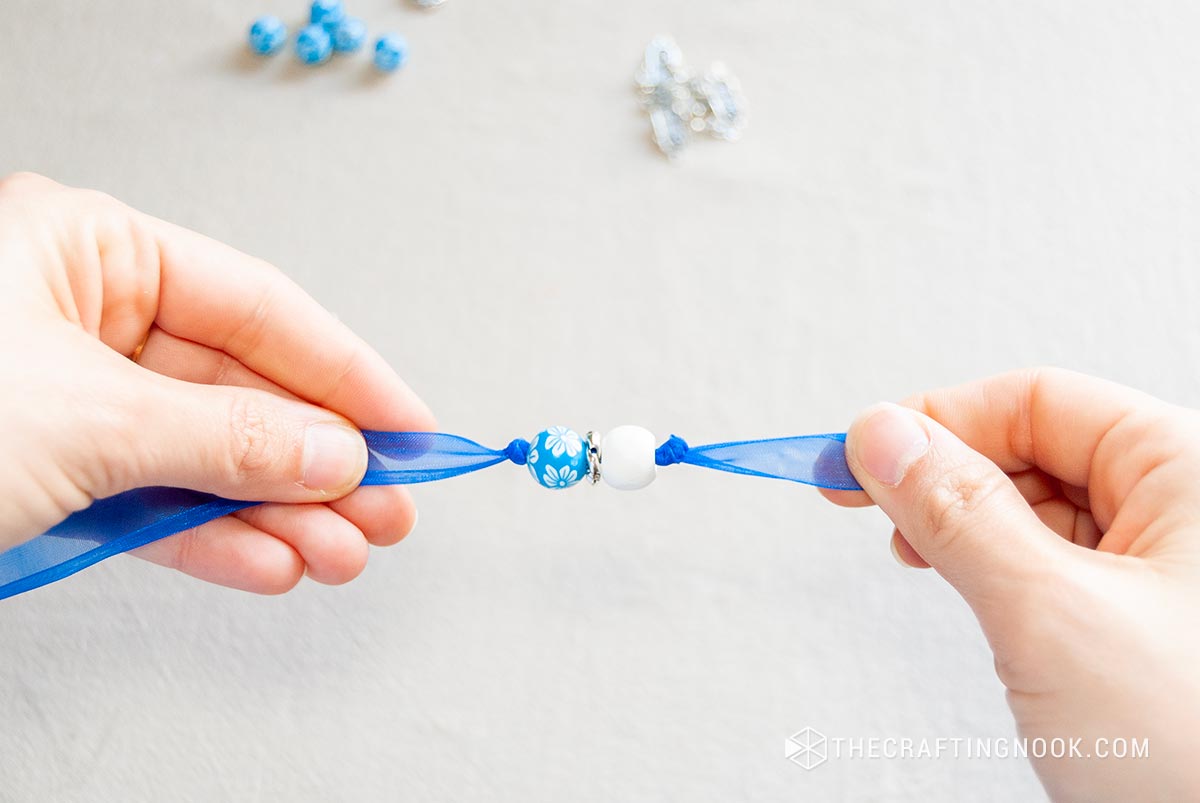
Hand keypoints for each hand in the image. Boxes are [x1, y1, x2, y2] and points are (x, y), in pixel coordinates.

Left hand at [0, 173, 434, 592]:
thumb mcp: (88, 417)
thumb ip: (225, 438)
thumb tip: (335, 453)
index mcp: (84, 250)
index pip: (255, 307)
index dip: (345, 373)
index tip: (407, 428)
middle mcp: (78, 316)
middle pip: (237, 390)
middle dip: (315, 462)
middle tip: (385, 509)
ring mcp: (62, 398)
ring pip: (199, 456)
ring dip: (276, 515)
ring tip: (342, 555)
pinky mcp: (42, 472)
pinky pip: (148, 501)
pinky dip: (210, 538)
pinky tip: (273, 565)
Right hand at [824, 368, 1199, 800]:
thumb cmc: (1196, 755)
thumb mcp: (1051, 615)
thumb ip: (959, 512)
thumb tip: (882, 436)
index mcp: (1191, 475)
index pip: (1040, 401)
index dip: (940, 419)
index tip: (860, 451)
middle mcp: (1185, 512)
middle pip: (1037, 447)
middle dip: (948, 475)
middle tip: (869, 503)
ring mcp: (1166, 570)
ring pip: (1040, 508)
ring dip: (967, 526)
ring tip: (921, 557)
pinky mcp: (1142, 623)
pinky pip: (1054, 564)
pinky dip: (997, 571)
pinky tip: (972, 591)